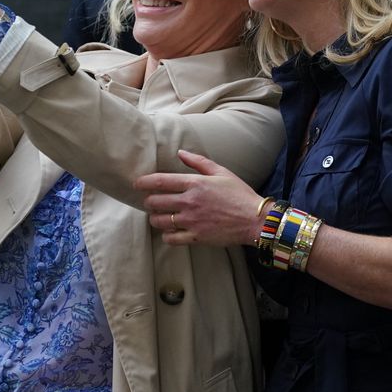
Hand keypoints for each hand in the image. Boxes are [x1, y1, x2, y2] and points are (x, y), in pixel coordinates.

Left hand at [134, 149, 262, 246]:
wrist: (255, 220)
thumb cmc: (239, 194)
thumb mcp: (221, 172)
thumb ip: (199, 162)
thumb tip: (180, 153)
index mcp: (195, 184)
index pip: (161, 181)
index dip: (144, 182)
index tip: (136, 184)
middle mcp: (190, 202)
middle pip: (155, 202)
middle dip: (148, 202)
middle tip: (150, 202)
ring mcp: (192, 221)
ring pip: (160, 221)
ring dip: (155, 218)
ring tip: (158, 217)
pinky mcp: (196, 237)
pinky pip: (171, 238)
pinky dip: (166, 235)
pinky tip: (169, 232)